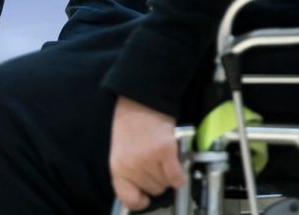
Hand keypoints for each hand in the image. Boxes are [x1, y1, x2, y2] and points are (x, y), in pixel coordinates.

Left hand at [109, 96, 184, 211]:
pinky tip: (177, 163)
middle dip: (158, 179)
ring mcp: (149, 160)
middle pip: (153, 190)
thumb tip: (143, 189)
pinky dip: (180, 173)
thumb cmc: (131, 121)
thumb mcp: (121, 149)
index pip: (129, 198)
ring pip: (166, 184)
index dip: (140, 200)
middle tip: (157, 163)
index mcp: (118, 167)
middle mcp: (132, 167)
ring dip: (169, 173)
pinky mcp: (165, 152)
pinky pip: (177, 176)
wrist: (140, 97)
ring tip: (165, 157)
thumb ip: (129, 169)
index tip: (145, 197)